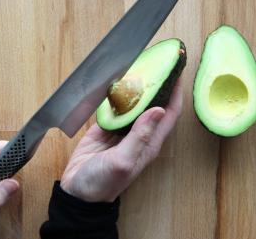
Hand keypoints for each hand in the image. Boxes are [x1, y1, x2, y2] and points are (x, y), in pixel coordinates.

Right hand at [61, 78, 182, 201]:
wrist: (78, 192)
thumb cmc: (102, 183)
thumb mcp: (123, 160)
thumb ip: (140, 136)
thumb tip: (158, 110)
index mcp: (150, 142)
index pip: (170, 113)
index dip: (176, 93)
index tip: (178, 72)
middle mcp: (140, 134)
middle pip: (154, 104)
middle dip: (159, 85)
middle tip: (159, 63)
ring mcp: (123, 130)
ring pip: (135, 103)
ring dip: (138, 87)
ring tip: (140, 66)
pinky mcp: (106, 127)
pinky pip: (115, 106)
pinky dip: (117, 94)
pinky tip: (117, 82)